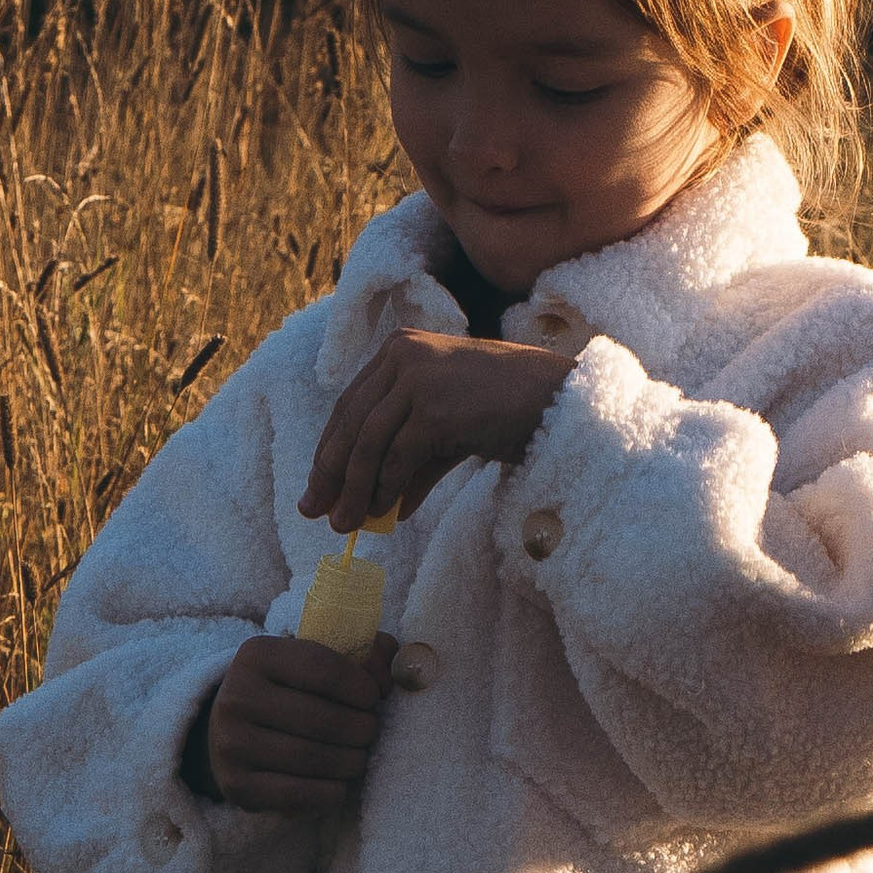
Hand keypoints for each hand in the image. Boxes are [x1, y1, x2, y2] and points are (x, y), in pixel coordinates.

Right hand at [199, 631, 391, 814]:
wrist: (232, 731)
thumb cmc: (291, 691)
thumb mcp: (317, 660)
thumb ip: (365, 652)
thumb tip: (394, 669)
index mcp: (257, 655)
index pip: (322, 668)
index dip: (360, 686)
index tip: (374, 697)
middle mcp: (236, 697)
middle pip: (321, 719)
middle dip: (361, 729)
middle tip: (370, 732)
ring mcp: (231, 742)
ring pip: (311, 758)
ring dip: (350, 762)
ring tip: (359, 758)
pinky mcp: (236, 784)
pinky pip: (295, 793)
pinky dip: (329, 793)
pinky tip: (340, 785)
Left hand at [299, 323, 589, 531]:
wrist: (558, 400)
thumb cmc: (506, 411)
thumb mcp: (447, 428)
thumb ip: (410, 458)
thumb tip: (378, 506)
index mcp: (399, 349)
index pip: (349, 405)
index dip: (328, 449)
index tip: (317, 486)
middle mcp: (403, 355)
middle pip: (350, 423)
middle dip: (330, 473)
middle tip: (314, 511)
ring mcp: (419, 378)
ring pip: (368, 443)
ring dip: (354, 490)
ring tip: (345, 524)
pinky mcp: (436, 408)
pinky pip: (398, 457)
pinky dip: (386, 489)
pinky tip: (383, 513)